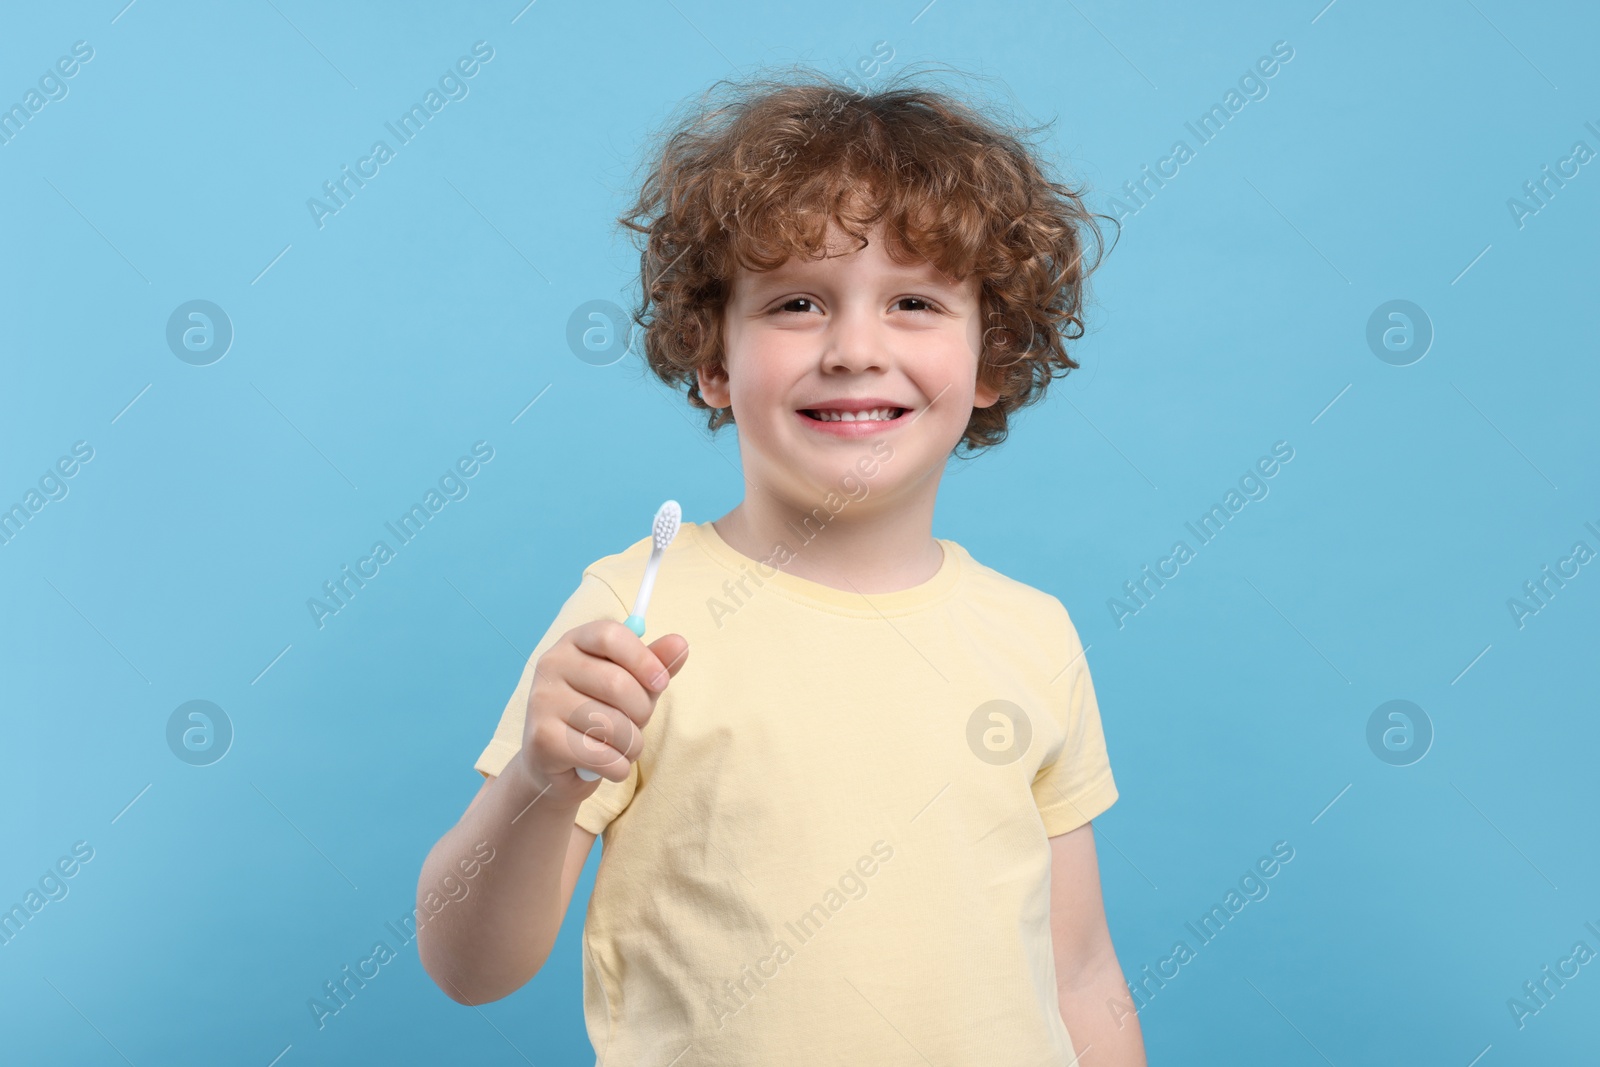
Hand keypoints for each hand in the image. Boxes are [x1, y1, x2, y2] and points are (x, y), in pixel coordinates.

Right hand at [518, 620, 688, 800]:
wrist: (557, 764)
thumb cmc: (599, 715)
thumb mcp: (632, 684)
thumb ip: (655, 664)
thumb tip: (681, 644)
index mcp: (574, 642)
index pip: (610, 635)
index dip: (643, 659)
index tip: (662, 682)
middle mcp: (551, 665)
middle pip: (617, 683)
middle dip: (642, 712)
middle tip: (639, 724)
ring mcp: (542, 701)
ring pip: (611, 725)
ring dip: (633, 745)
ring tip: (625, 747)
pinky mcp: (542, 739)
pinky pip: (600, 756)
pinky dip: (618, 767)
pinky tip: (611, 765)